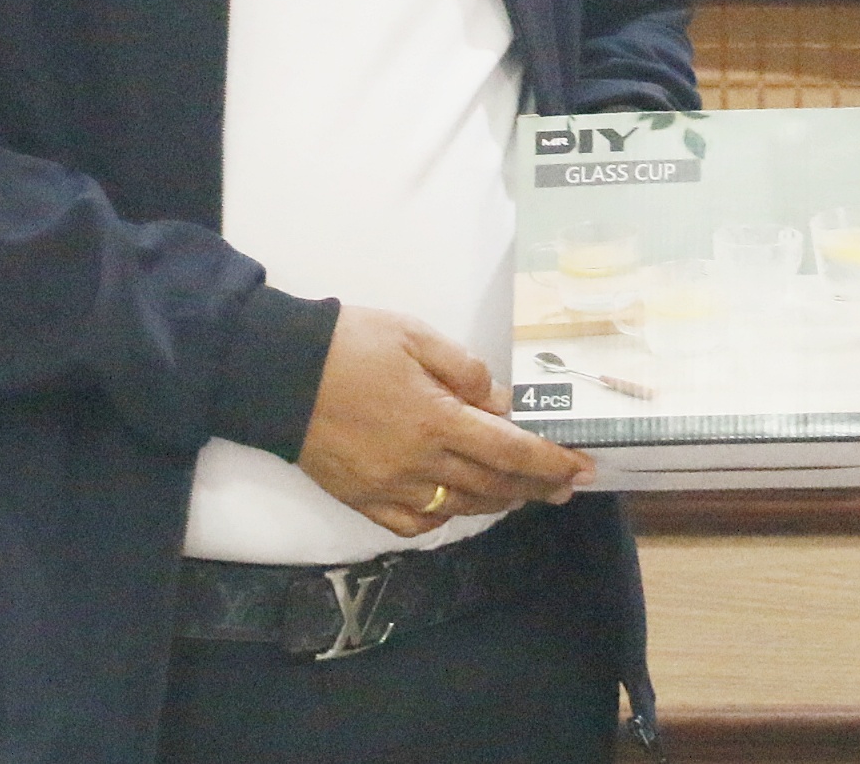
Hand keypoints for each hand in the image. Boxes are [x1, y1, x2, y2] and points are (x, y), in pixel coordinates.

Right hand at [295, 307, 593, 536]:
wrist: (277, 373)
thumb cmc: (349, 344)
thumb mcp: (415, 336)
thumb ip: (465, 370)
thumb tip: (500, 403)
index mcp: (437, 419)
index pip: (511, 450)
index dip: (551, 462)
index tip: (581, 468)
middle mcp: (419, 463)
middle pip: (492, 485)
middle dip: (535, 487)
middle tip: (563, 486)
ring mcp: (390, 488)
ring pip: (459, 508)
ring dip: (498, 503)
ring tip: (521, 494)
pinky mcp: (363, 500)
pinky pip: (415, 524)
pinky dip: (444, 518)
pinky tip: (457, 506)